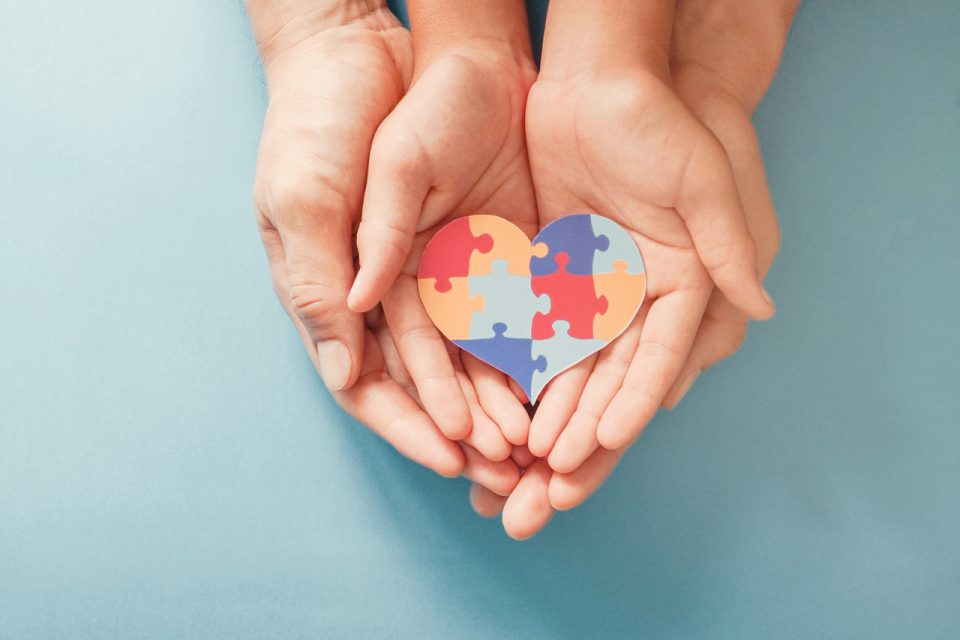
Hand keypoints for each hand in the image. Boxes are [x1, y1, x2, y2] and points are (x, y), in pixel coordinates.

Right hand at [248, 3, 518, 484]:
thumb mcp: (309, 192)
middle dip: (470, 426)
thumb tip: (342, 356)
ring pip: (479, 354)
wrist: (388, 49)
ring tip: (539, 439)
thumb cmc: (324, 118)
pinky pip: (516, 308)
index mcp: (342, 291)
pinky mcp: (491, 246)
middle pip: (434, 381)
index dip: (412, 420)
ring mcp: (446, 273)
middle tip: (509, 467)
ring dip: (507, 400)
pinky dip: (535, 348)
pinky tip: (562, 382)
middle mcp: (396, 295)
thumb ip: (323, 271)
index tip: (451, 452)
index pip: (374, 379)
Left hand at [475, 0, 797, 538]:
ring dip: (548, 425)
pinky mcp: (555, 280)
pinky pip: (536, 340)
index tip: (596, 445)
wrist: (598, 82)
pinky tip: (500, 420)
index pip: (657, 359)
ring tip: (519, 475)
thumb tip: (761, 309)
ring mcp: (598, 294)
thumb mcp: (701, 177)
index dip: (630, 403)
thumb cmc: (658, 121)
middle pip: (612, 384)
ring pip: (572, 374)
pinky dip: (521, 381)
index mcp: (685, 285)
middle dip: (582, 443)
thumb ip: (726, 243)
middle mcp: (643, 300)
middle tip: (548, 500)